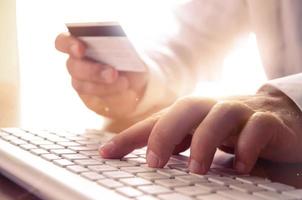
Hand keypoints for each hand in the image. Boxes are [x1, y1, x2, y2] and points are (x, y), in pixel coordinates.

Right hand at [55, 33, 147, 118]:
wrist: (137, 83)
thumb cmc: (132, 58)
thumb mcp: (134, 50)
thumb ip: (127, 45)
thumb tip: (126, 44)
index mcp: (81, 43)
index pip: (63, 42)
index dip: (68, 44)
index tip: (80, 48)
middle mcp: (77, 62)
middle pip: (74, 66)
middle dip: (93, 71)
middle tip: (112, 73)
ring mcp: (81, 81)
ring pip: (83, 85)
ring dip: (104, 85)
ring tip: (124, 83)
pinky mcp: (90, 97)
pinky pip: (95, 97)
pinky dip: (111, 93)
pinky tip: (124, 88)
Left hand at [99, 88, 301, 173]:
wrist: (276, 115)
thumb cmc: (228, 129)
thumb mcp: (197, 135)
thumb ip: (176, 143)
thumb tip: (145, 160)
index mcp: (192, 113)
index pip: (156, 121)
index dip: (130, 136)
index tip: (106, 153)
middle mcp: (212, 107)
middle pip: (185, 108)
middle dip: (165, 132)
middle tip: (154, 162)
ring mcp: (240, 111)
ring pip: (221, 114)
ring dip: (206, 140)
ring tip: (197, 169)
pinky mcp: (266, 121)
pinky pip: (257, 127)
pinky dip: (247, 146)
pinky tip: (240, 166)